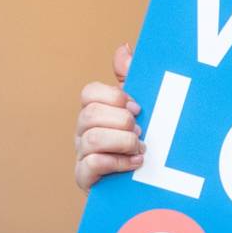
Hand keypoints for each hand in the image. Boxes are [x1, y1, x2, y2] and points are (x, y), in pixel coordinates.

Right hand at [73, 43, 144, 191]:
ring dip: (123, 142)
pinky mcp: (85, 179)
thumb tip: (123, 47)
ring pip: (92, 138)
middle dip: (122, 121)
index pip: (90, 92)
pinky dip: (118, 162)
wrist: (149, 186)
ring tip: (140, 149)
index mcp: (96, 112)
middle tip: (141, 131)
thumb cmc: (142, 142)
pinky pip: (91, 164)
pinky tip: (135, 164)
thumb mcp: (143, 108)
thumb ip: (131, 78)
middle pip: (90, 113)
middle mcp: (83, 131)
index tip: (138, 107)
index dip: (115, 97)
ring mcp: (82, 155)